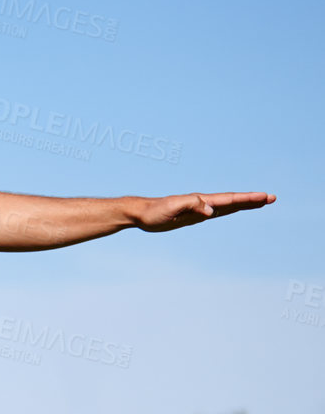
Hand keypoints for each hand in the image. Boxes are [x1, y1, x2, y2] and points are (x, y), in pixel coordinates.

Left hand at [131, 191, 274, 232]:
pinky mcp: (194, 216)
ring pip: (227, 206)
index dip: (247, 199)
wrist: (140, 213)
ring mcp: (200, 209)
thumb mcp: (172, 207)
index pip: (229, 199)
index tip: (264, 197)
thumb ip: (191, 205)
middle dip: (252, 200)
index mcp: (201, 200)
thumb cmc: (154, 210)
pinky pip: (217, 213)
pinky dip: (229, 210)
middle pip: (233, 201)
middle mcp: (203, 203)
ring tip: (261, 202)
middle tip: (272, 198)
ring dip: (244, 204)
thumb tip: (211, 211)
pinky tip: (234, 209)